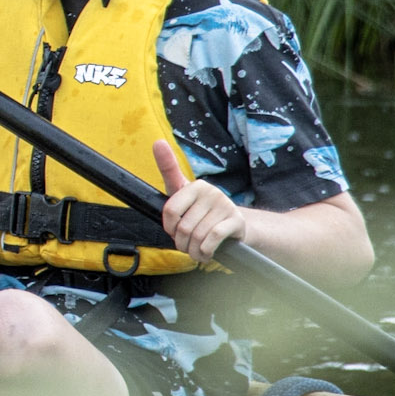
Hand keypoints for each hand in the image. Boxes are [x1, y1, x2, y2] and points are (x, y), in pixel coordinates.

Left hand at [155, 140, 246, 261]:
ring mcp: (225, 206)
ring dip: (193, 250)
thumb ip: (169, 171)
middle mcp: (211, 192)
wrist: (235, 229)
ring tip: (196, 251)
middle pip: (183, 227)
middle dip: (182, 243)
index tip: (172, 230)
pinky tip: (206, 253)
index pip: (170, 211)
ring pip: (197, 235)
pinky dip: (205, 251)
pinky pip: (212, 238)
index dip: (169, 227)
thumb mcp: (183, 194)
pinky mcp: (236, 221)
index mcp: (196, 186)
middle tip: (186, 245)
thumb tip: (158, 142)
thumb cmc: (202, 213)